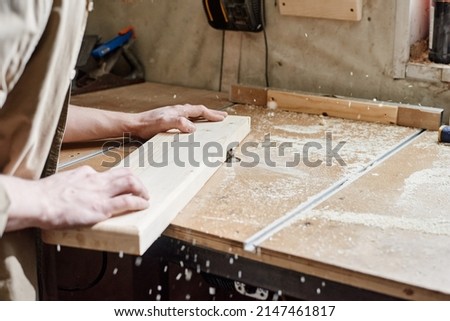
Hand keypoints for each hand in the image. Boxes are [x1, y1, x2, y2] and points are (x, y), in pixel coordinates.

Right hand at [2, 166, 148, 231]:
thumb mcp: (61, 182)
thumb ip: (73, 183)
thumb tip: (74, 189)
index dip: (120, 179)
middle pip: (125, 173)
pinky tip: (143, 205)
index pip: (109, 173)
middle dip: (137, 181)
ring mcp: (100, 193)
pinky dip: (139, 202)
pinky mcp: (101, 207)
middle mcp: (96, 179)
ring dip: (142, 190)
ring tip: (146, 197)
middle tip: (142, 190)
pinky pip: (127, 202)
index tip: (123, 185)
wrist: (37, 201)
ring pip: (130, 183)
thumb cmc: (43, 196)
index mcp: (86, 173)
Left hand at [130, 104, 226, 138]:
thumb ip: (179, 123)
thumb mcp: (164, 123)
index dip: (212, 114)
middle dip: (211, 114)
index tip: (223, 117)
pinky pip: (186, 118)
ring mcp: (173, 114)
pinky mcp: (168, 120)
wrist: (134, 125)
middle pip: (198, 110)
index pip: (200, 110)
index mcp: (179, 111)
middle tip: (222, 116)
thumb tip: (193, 127)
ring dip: (203, 116)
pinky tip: (192, 125)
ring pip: (193, 113)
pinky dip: (194, 120)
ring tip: (211, 119)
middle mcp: (177, 111)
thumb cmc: (147, 124)